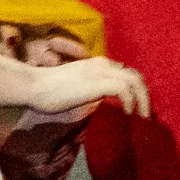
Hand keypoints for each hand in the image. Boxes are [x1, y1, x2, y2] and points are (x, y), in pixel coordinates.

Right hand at [19, 55, 150, 116]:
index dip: (136, 89)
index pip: (126, 72)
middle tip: (145, 113)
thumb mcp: (77, 88)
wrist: (34, 86)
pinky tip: (127, 112)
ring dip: (143, 99)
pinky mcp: (98, 82)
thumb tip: (102, 99)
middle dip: (144, 94)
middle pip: (135, 75)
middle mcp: (103, 64)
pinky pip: (124, 88)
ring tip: (142, 115)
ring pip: (134, 80)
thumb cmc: (50, 91)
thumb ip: (92, 89)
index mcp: (98, 64)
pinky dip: (131, 101)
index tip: (138, 106)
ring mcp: (101, 71)